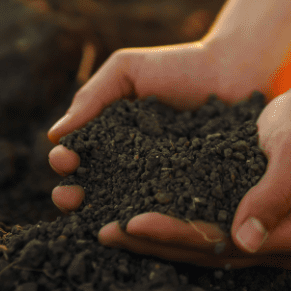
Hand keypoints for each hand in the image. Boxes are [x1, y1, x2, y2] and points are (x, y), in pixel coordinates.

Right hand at [46, 41, 261, 211]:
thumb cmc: (179, 65)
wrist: (235, 69)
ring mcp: (163, 185)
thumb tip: (55, 135)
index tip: (64, 159)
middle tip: (70, 197)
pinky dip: (156, 222)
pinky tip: (144, 224)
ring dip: (107, 216)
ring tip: (98, 217)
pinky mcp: (195, 196)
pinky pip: (172, 212)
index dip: (65, 163)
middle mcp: (132, 169)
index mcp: (111, 141)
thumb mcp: (128, 70)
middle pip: (94, 191)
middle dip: (75, 197)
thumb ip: (93, 96)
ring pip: (128, 209)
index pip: (78, 158)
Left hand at [98, 87, 290, 268]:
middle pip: (210, 251)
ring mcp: (265, 238)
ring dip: (155, 240)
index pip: (228, 243)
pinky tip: (131, 218)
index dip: (179, 234)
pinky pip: (203, 230)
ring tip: (108, 229)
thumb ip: (273, 192)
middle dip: (156, 242)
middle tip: (108, 230)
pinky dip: (167, 225)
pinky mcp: (247, 222)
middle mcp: (283, 246)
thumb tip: (245, 240)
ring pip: (202, 246)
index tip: (136, 220)